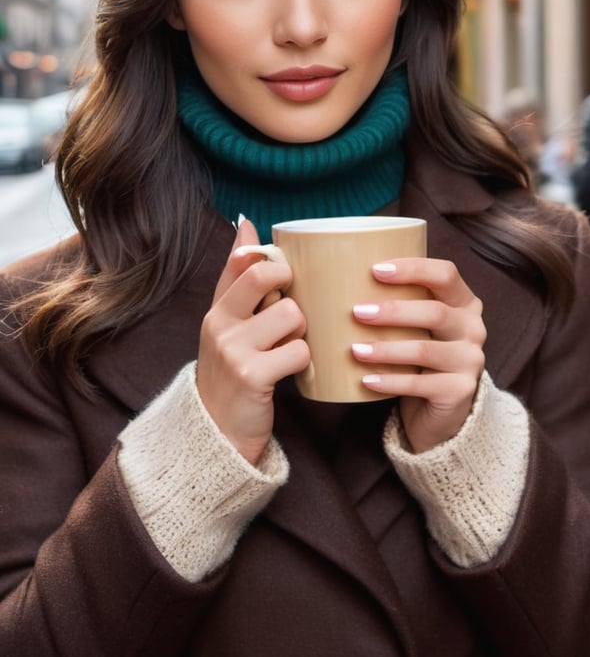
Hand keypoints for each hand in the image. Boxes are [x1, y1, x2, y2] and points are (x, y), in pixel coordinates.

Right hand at [196, 218, 309, 463]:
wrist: (217, 434)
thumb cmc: (234, 375)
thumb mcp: (229, 330)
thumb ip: (239, 283)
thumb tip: (246, 222)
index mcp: (217, 311)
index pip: (236, 263)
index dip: (255, 246)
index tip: (271, 248)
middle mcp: (219, 325)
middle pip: (261, 276)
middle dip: (288, 282)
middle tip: (293, 305)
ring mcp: (233, 350)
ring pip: (291, 314)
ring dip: (302, 331)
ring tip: (290, 347)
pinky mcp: (252, 376)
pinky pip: (299, 351)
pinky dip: (304, 361)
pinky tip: (293, 371)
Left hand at [351, 258, 485, 452]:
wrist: (443, 406)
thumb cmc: (420, 356)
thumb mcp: (418, 325)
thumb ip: (399, 302)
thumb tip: (342, 278)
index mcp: (464, 302)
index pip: (445, 274)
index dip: (412, 269)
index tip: (375, 270)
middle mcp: (473, 328)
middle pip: (434, 312)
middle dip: (393, 311)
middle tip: (357, 312)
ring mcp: (471, 361)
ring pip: (425, 350)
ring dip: (386, 349)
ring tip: (355, 350)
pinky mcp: (460, 391)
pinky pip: (420, 384)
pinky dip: (390, 381)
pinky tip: (366, 380)